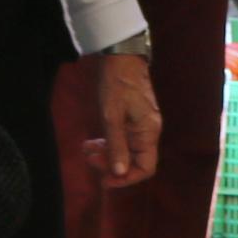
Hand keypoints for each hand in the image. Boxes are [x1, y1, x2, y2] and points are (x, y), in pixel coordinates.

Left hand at [87, 53, 162, 187]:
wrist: (121, 57)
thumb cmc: (117, 85)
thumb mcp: (111, 117)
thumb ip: (116, 146)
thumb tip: (119, 173)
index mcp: (149, 133)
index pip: (145, 168)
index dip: (126, 179)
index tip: (103, 180)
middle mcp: (150, 131)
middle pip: (135, 161)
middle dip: (111, 164)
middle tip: (88, 157)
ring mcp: (143, 124)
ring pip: (128, 150)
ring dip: (107, 154)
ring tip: (87, 148)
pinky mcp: (134, 118)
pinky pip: (125, 139)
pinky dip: (109, 143)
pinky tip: (94, 140)